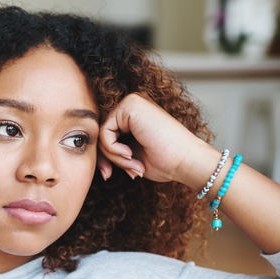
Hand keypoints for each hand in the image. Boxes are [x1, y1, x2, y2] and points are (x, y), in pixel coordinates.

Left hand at [97, 93, 211, 183]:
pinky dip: (113, 150)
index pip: (105, 135)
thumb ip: (112, 150)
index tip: (108, 175)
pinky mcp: (130, 106)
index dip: (104, 157)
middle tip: (121, 173)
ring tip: (133, 165)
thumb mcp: (130, 156)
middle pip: (101, 133)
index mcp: (134, 115)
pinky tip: (131, 156)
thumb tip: (93, 156)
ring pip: (102, 133)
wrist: (186, 161)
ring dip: (113, 157)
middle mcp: (132, 104)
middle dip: (106, 158)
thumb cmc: (165, 162)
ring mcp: (131, 102)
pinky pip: (105, 132)